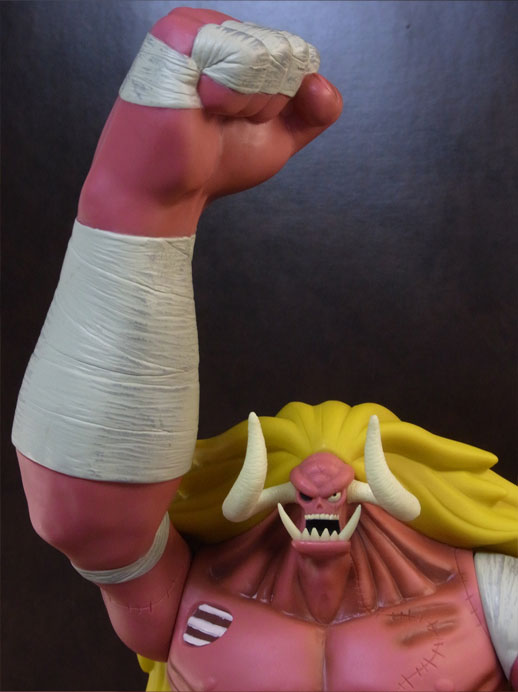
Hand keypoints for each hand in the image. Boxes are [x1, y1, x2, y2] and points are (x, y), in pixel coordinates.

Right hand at [78, 7, 342, 235]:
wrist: (167, 194)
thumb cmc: (209, 165)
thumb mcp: (277, 138)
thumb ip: (312, 113)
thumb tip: (319, 82)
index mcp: (237, 46)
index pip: (297, 55)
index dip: (281, 101)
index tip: (242, 120)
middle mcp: (217, 29)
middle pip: (286, 53)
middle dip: (266, 103)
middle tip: (222, 120)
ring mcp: (196, 27)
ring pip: (267, 56)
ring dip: (246, 103)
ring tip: (208, 114)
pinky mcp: (178, 36)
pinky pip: (241, 59)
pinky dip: (229, 97)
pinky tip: (198, 105)